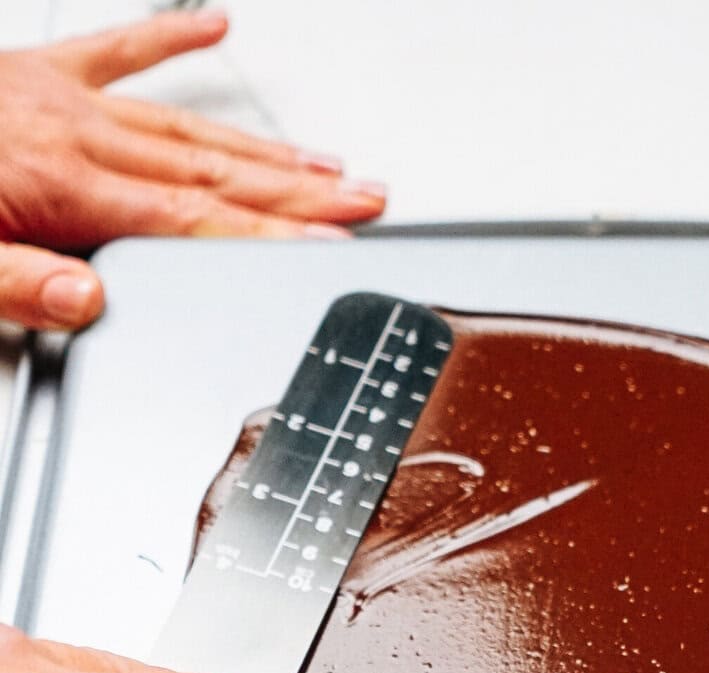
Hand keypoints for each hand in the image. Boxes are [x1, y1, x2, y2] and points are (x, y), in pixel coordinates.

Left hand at [0, 9, 385, 330]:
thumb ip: (17, 285)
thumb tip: (91, 299)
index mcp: (58, 189)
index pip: (190, 220)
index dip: (270, 235)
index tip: (329, 244)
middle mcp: (71, 133)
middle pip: (209, 170)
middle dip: (296, 191)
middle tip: (364, 198)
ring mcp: (56, 96)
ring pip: (181, 122)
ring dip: (260, 146)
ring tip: (326, 161)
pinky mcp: (32, 70)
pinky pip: (115, 49)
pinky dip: (170, 38)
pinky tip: (215, 27)